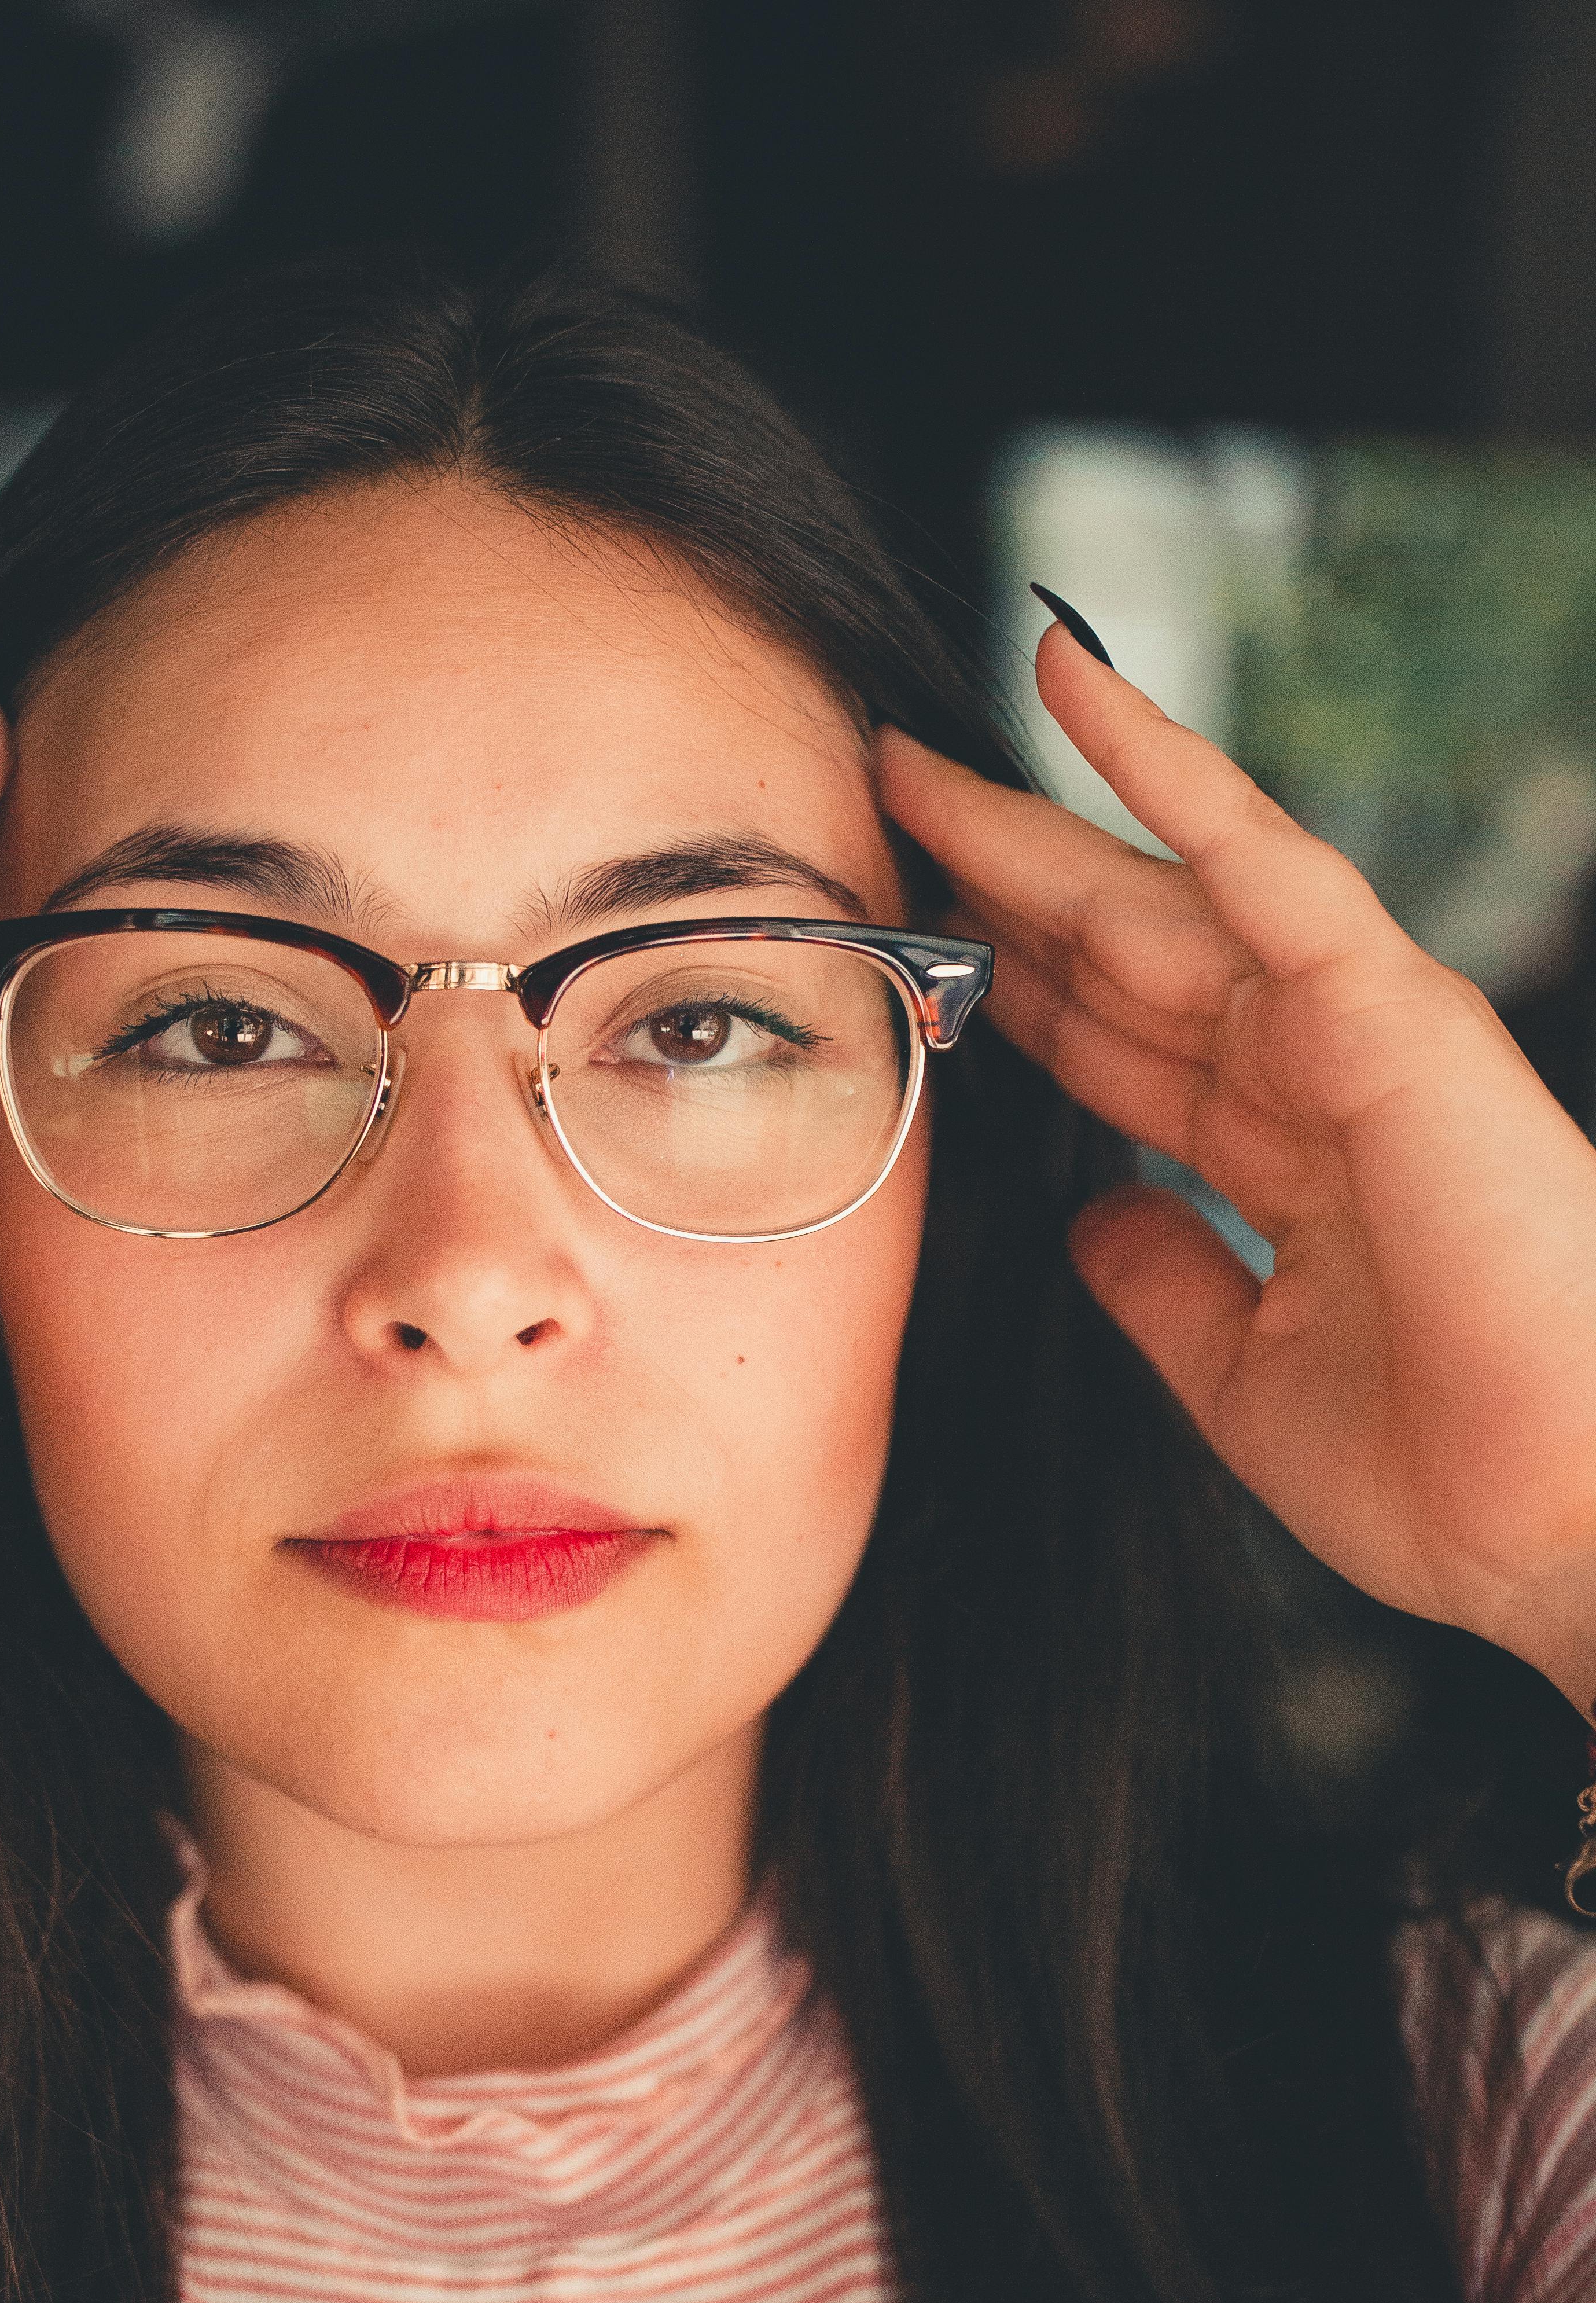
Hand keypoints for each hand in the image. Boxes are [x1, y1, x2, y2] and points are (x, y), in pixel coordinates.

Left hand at [876, 628, 1595, 1718]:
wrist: (1566, 1522)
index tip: (904, 934)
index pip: (1107, 1042)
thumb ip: (1162, 1282)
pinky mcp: (1384, 1006)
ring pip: (1150, 890)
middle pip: (1107, 951)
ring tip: (910, 748)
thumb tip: (1090, 1219)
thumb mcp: (1241, 1373)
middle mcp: (1303, 1072)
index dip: (1002, 983)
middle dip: (987, 881)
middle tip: (872, 801)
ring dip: (1027, 814)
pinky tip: (1071, 684)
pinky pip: (1253, 856)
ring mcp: (1344, 1027)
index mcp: (1274, 1157)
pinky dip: (1164, 765)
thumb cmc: (1446, 1472)